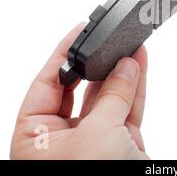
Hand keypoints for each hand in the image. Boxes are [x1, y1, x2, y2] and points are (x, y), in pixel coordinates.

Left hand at [11, 23, 148, 158]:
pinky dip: (135, 88)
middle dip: (98, 65)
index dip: (64, 56)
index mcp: (37, 139)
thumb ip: (112, 96)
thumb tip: (125, 66)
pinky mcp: (119, 143)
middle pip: (79, 89)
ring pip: (107, 98)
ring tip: (131, 48)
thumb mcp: (97, 133)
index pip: (46, 85)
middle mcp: (63, 138)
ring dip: (122, 73)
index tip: (79, 32)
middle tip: (110, 40)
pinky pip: (127, 109)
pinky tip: (140, 65)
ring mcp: (93, 141)